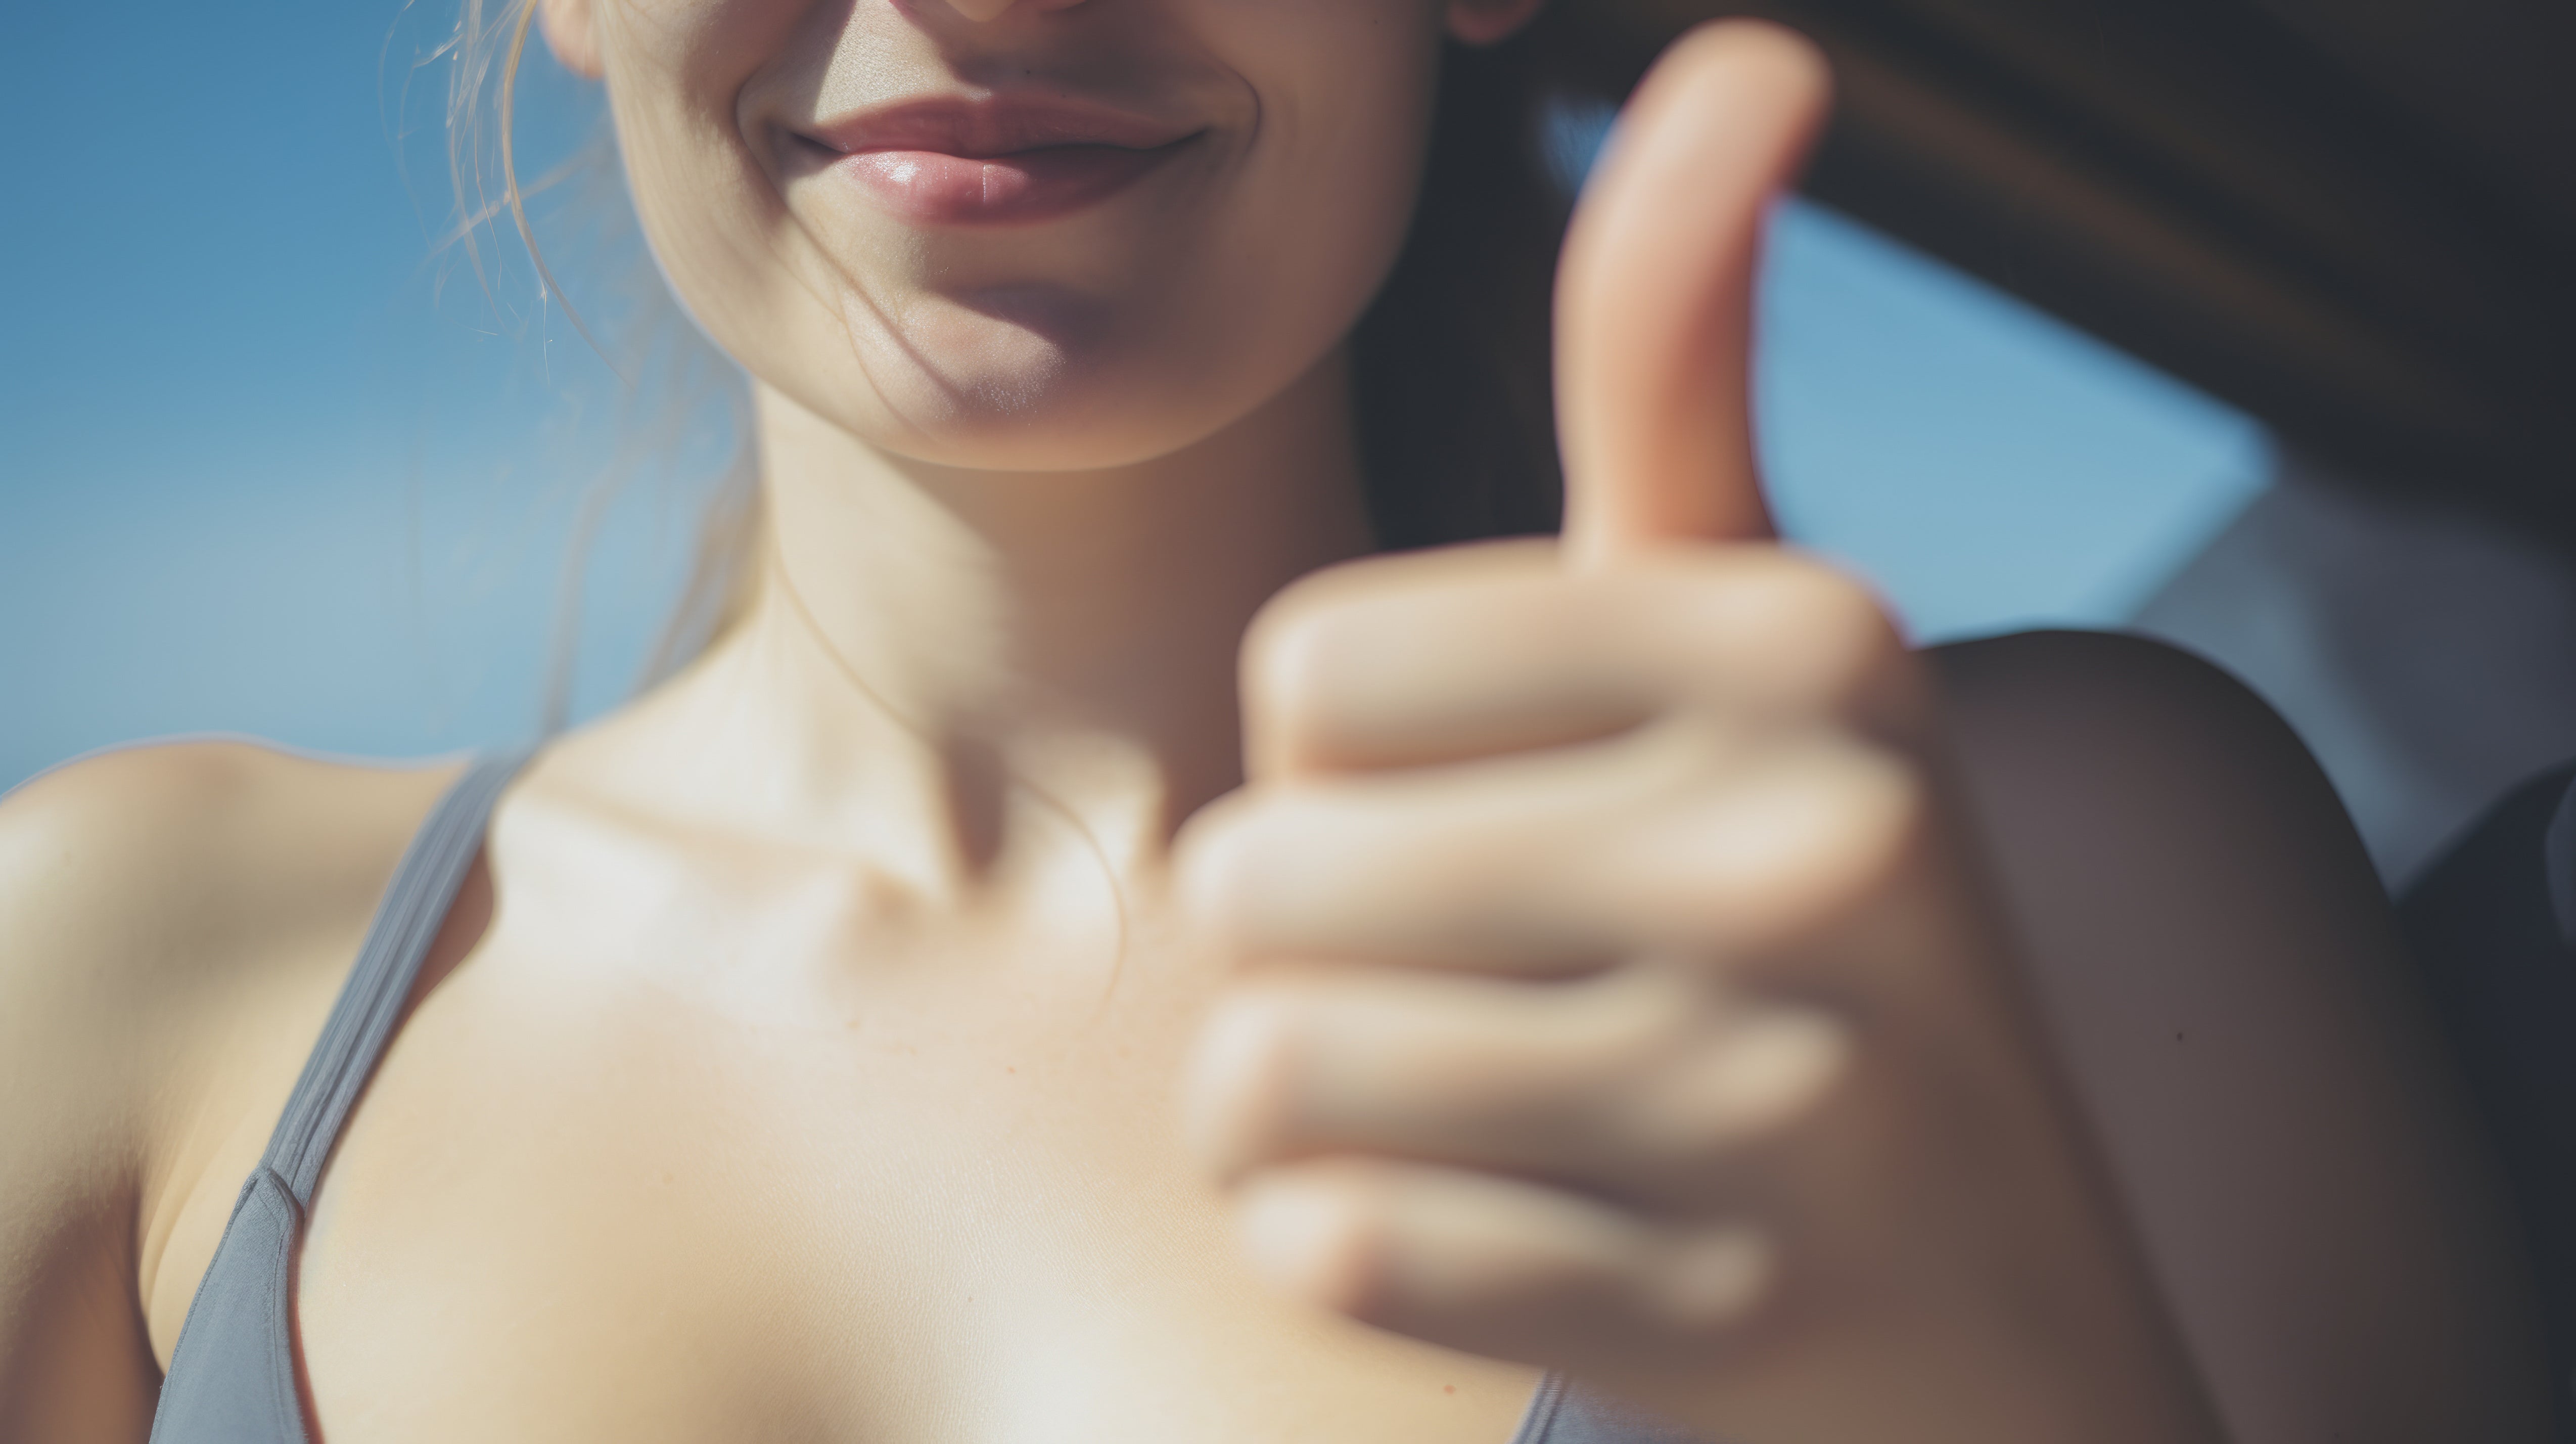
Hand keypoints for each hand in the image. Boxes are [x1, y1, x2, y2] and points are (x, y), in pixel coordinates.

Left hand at [1174, 22, 2222, 1443]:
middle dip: (1330, 943)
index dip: (1358, 763)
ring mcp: (1772, 1101)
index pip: (1309, 670)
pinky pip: (1321, 1242)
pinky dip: (1361, 1246)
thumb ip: (1683, 362)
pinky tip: (1508, 1231)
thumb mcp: (1761, 637)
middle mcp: (1816, 848)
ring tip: (1488, 1108)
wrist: (2006, 1314)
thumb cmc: (1812, 936)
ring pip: (1263, 1069)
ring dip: (1319, 1102)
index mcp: (1808, 643)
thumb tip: (1742, 58)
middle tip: (1504, 987)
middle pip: (1260, 871)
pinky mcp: (1705, 1317)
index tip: (1509, 815)